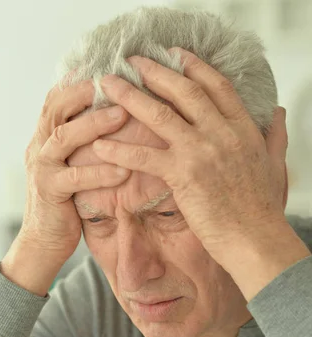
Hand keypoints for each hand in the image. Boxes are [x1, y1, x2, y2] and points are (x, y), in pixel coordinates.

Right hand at [20, 76, 129, 262]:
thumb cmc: (64, 203)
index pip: (56, 99)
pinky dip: (99, 172)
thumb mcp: (68, 167)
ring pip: (64, 136)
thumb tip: (110, 119)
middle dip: (85, 93)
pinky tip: (123, 170)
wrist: (42, 242)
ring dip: (94, 124)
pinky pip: (75, 177)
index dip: (78, 82)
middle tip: (117, 83)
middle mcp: (38, 147)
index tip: (106, 68)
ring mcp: (41, 168)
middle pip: (57, 108)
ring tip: (122, 115)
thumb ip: (79, 145)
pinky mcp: (49, 192)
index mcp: (44, 138)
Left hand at [91, 49, 287, 265]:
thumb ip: (274, 137)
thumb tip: (277, 114)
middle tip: (132, 61)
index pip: (216, 86)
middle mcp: (221, 133)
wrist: (255, 238)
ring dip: (130, 97)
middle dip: (155, 72)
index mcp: (243, 128)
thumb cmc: (262, 209)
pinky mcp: (183, 175)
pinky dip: (121, 150)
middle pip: (184, 91)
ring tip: (107, 86)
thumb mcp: (275, 165)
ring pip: (160, 114)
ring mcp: (201, 151)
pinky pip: (145, 156)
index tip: (174, 55)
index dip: (194, 67)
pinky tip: (100, 146)